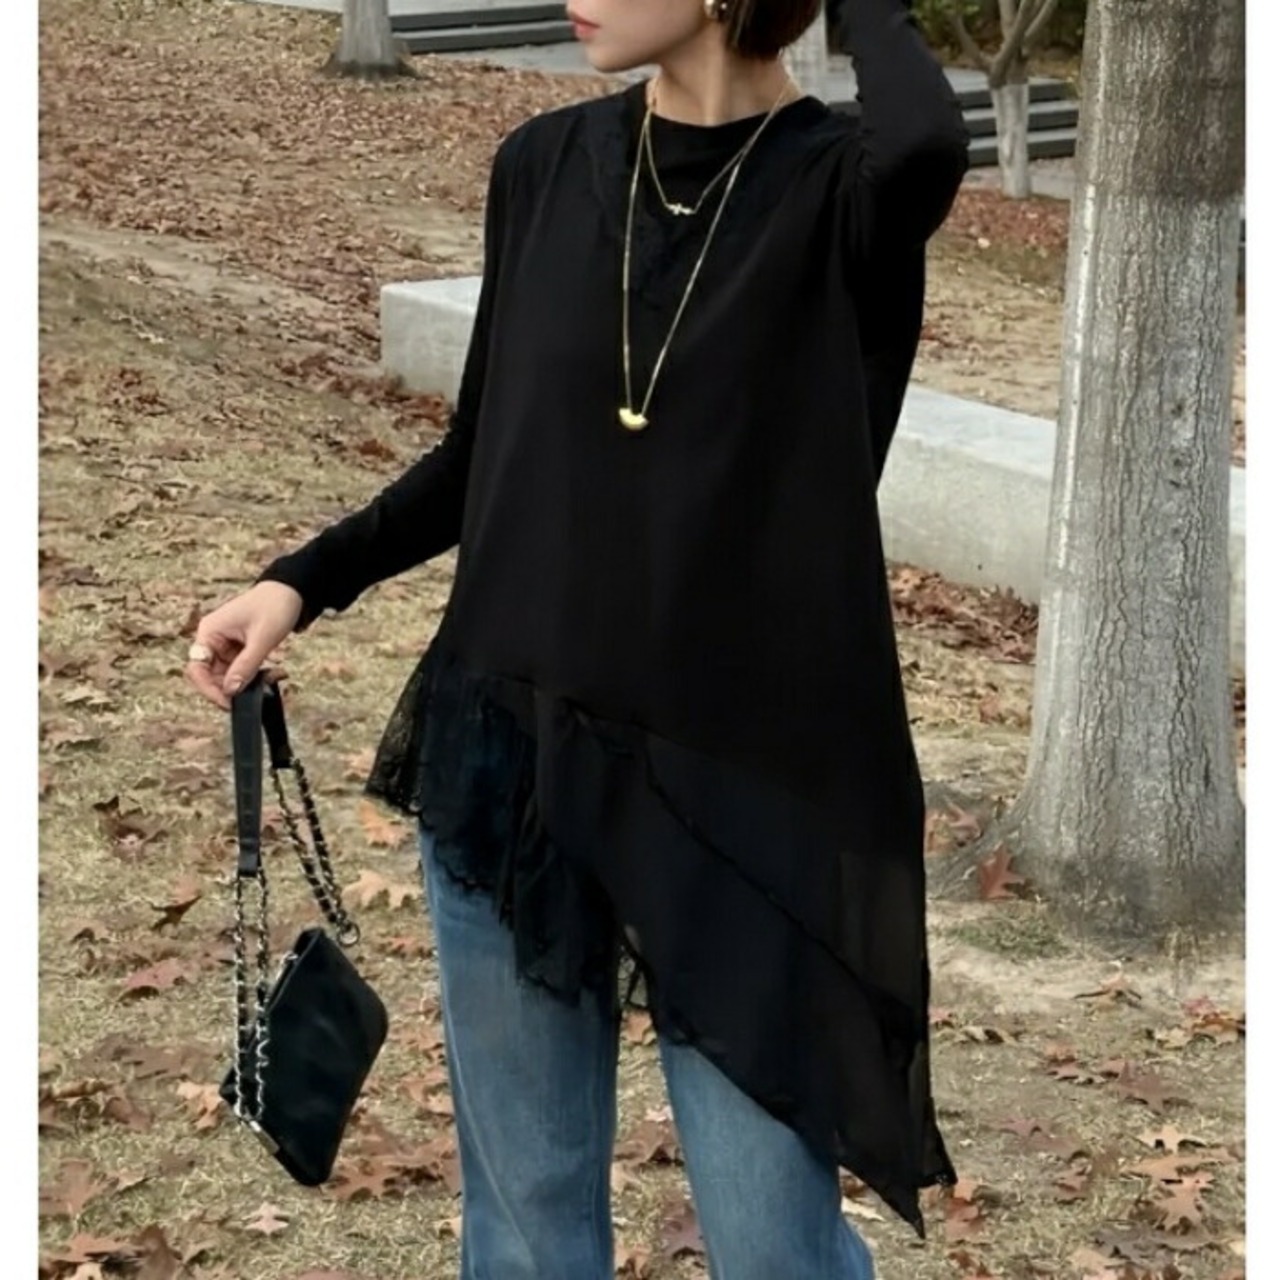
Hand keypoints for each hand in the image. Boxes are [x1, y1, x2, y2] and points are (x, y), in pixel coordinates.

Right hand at [185, 581, 303, 710]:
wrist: (291, 591)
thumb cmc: (274, 606)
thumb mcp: (262, 639)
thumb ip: (245, 666)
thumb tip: (230, 691)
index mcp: (209, 632)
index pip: (197, 668)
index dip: (208, 689)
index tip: (228, 702)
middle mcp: (213, 639)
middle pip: (210, 675)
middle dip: (231, 688)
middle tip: (254, 696)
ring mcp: (225, 644)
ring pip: (227, 675)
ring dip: (246, 682)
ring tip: (271, 678)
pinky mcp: (238, 648)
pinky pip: (239, 669)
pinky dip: (253, 675)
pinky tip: (271, 674)